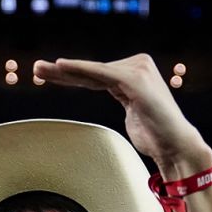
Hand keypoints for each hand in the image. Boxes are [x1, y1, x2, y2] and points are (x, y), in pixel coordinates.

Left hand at [33, 54, 210, 171]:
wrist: (176, 146)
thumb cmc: (155, 134)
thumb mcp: (132, 111)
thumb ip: (120, 95)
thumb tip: (107, 90)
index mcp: (134, 72)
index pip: (95, 74)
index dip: (70, 76)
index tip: (46, 75)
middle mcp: (137, 65)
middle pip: (92, 71)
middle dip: (62, 72)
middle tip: (36, 69)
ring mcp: (138, 70)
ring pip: (93, 72)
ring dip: (64, 71)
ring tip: (40, 70)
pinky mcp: (135, 79)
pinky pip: (102, 73)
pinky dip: (81, 69)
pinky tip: (61, 66)